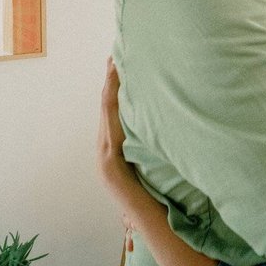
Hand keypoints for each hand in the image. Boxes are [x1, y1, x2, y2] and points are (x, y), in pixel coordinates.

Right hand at [96, 57, 147, 208]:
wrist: (139, 209)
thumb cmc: (147, 186)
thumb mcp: (147, 157)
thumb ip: (148, 141)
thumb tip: (162, 122)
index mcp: (112, 143)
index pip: (111, 109)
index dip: (112, 87)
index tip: (116, 65)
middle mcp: (104, 143)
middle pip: (105, 104)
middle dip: (109, 80)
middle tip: (112, 56)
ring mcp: (103, 148)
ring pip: (105, 110)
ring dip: (109, 86)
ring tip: (113, 64)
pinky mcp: (107, 154)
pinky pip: (108, 122)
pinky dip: (109, 102)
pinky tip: (112, 88)